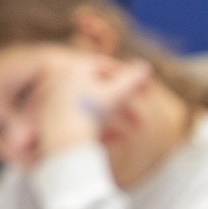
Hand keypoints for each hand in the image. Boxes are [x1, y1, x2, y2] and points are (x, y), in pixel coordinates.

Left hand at [36, 51, 152, 161]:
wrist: (63, 141)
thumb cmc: (88, 113)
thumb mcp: (115, 94)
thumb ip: (131, 80)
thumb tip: (146, 67)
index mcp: (76, 70)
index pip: (107, 68)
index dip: (131, 78)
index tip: (147, 90)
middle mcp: (65, 84)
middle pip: (102, 91)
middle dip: (127, 104)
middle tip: (143, 115)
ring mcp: (60, 105)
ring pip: (95, 110)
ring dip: (119, 119)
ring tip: (134, 131)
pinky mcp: (59, 125)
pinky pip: (85, 124)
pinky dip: (104, 130)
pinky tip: (121, 140)